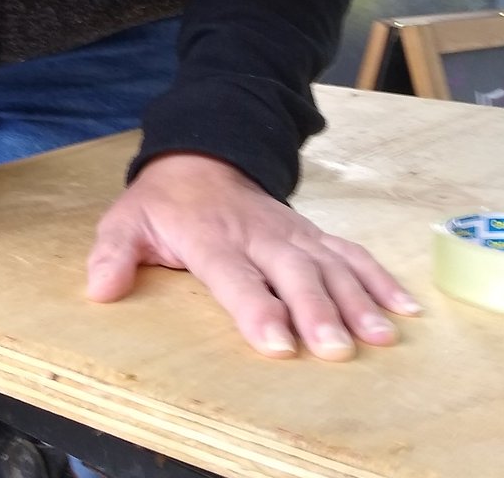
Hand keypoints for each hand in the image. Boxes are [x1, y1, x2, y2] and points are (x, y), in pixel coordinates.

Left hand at [85, 152, 421, 359]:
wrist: (201, 156)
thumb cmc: (162, 202)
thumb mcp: (126, 220)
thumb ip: (113, 253)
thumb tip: (99, 288)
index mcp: (208, 235)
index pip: (233, 274)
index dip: (255, 307)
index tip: (276, 343)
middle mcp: (256, 233)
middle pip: (290, 272)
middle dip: (316, 310)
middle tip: (336, 348)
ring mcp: (289, 232)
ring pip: (327, 264)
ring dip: (356, 299)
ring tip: (379, 337)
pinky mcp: (311, 234)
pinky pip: (349, 253)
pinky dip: (379, 278)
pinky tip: (404, 309)